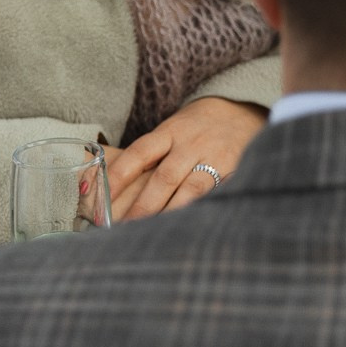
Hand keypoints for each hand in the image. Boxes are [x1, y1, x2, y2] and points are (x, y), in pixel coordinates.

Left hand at [106, 97, 264, 219]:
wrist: (245, 111)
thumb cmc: (198, 127)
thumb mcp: (173, 129)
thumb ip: (152, 154)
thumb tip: (110, 184)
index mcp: (171, 131)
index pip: (138, 153)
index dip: (118, 176)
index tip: (100, 201)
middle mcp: (192, 144)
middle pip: (164, 178)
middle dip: (143, 207)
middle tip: (124, 230)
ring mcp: (216, 158)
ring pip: (191, 190)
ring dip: (171, 213)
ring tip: (154, 235)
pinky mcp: (235, 171)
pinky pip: (216, 195)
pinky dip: (201, 211)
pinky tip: (189, 227)